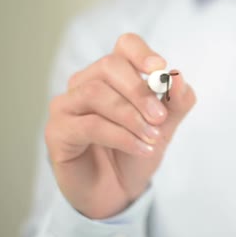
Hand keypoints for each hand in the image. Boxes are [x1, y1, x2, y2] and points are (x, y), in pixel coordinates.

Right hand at [45, 33, 195, 218]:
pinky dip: (121, 137)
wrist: (118, 191)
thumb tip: (178, 77)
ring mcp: (67, 105)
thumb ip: (176, 102)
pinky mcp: (57, 131)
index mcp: (114, 74)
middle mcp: (86, 82)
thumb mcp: (165, 126)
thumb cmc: (136, 150)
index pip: (125, 45)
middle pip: (109, 66)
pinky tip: (142, 149)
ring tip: (153, 138)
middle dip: (139, 91)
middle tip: (160, 117)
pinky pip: (89, 125)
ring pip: (96, 94)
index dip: (142, 52)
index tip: (160, 68)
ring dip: (131, 117)